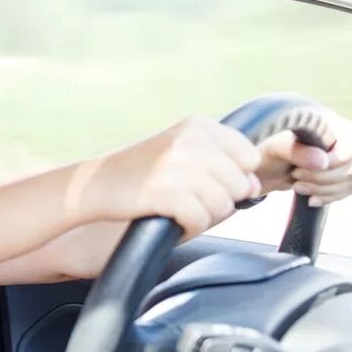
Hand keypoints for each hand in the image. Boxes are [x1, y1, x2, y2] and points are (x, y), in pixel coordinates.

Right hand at [82, 116, 262, 237]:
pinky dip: (188, 227)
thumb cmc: (144, 173)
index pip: (248, 156)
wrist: (96, 184)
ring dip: (203, 214)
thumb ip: (223, 163)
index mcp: (198, 125)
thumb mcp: (182, 151)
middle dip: (219, 199)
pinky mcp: (165, 192)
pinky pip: (200, 221)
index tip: (205, 179)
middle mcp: (190, 141)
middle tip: (185, 195)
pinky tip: (168, 216)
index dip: (233, 175)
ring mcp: (177, 166)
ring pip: (223, 206)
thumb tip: (254, 186)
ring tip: (176, 205)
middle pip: (240, 184)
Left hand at [255, 114, 351, 206]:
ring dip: (323, 189)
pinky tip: (310, 199)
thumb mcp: (276, 148)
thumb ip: (298, 152)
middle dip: (322, 178)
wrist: (266, 164)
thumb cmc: (269, 148)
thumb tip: (323, 162)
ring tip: (297, 187)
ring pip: (350, 181)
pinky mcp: (343, 175)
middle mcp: (344, 140)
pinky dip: (329, 197)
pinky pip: (347, 190)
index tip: (305, 167)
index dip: (335, 160)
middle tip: (295, 176)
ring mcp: (346, 158)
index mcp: (332, 124)